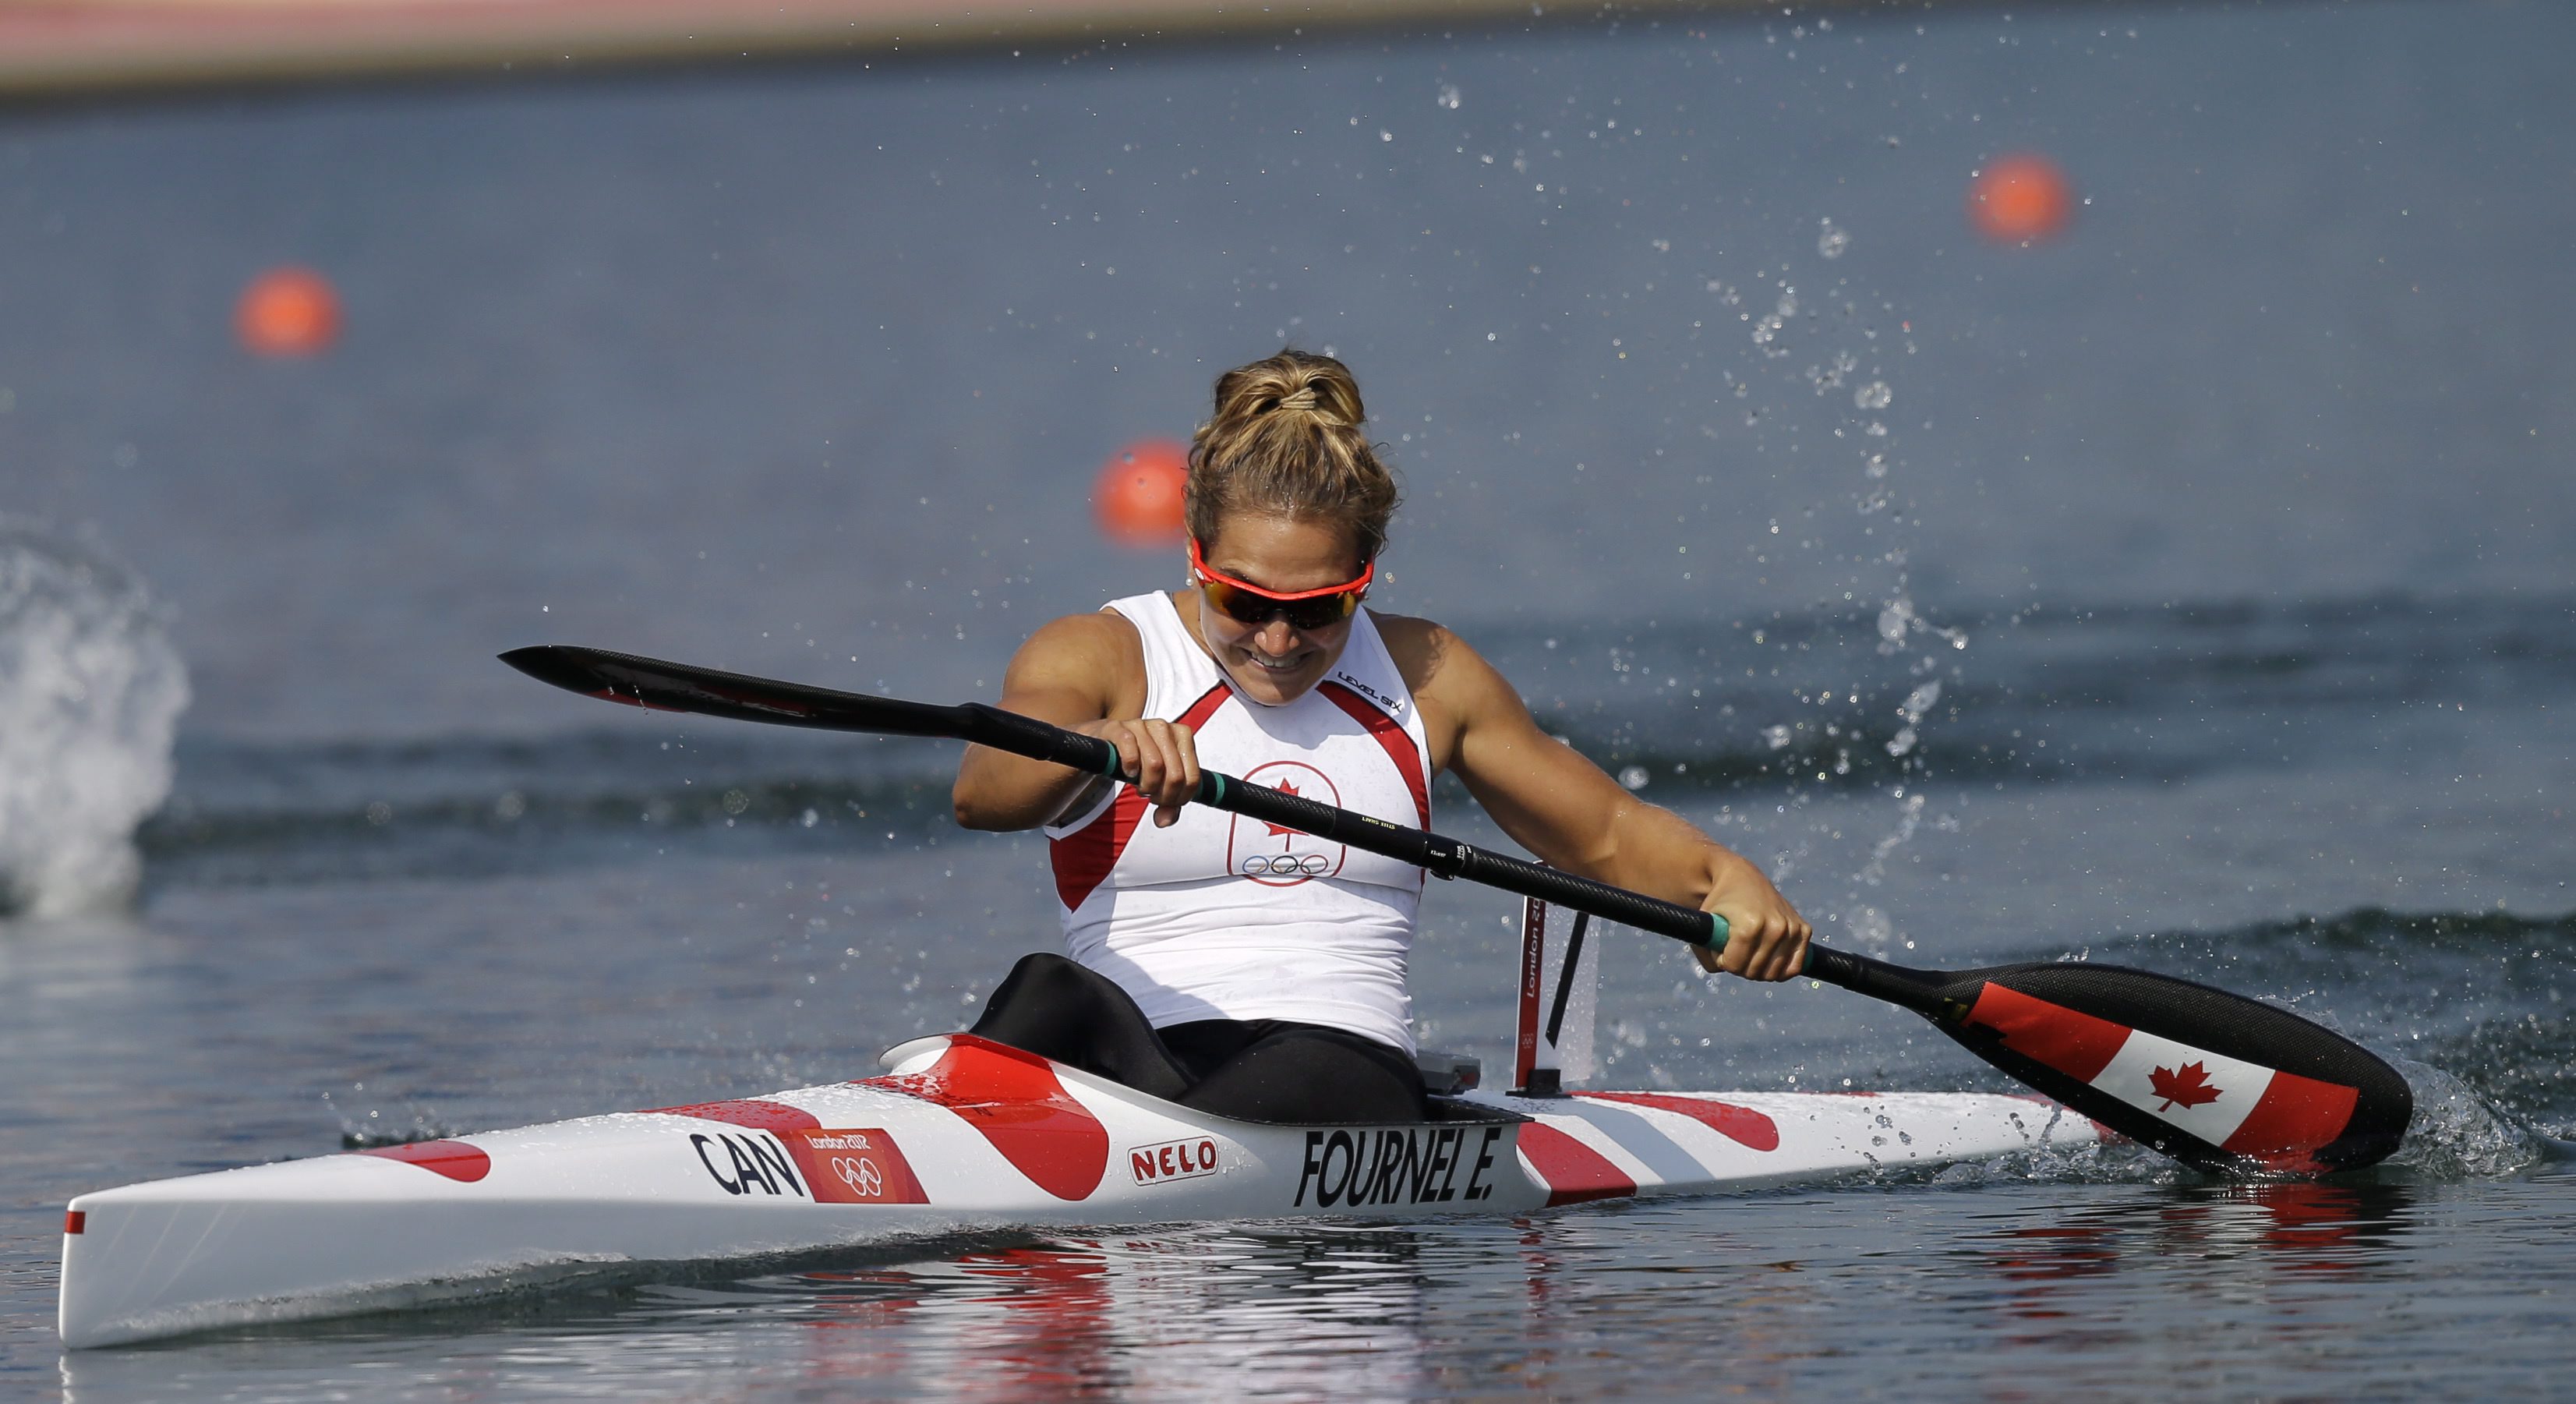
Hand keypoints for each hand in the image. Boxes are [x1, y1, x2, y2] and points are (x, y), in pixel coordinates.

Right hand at [1083, 717, 1201, 827]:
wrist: (1107, 743)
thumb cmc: (1139, 761)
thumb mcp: (1160, 782)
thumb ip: (1169, 804)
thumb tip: (1164, 820)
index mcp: (1182, 736)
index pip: (1192, 778)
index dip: (1179, 798)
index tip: (1166, 802)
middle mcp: (1165, 728)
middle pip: (1175, 775)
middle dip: (1163, 795)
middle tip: (1151, 796)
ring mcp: (1142, 725)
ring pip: (1155, 765)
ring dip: (1147, 785)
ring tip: (1140, 786)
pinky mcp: (1119, 728)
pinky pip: (1131, 751)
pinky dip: (1130, 767)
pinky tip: (1129, 773)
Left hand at [1690, 856, 1811, 981]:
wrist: (1742, 878)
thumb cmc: (1720, 903)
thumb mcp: (1704, 926)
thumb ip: (1706, 955)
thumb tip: (1723, 969)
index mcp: (1750, 925)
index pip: (1734, 966)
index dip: (1723, 959)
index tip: (1721, 945)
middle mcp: (1776, 927)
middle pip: (1754, 972)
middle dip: (1740, 964)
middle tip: (1735, 946)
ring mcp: (1792, 928)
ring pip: (1773, 974)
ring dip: (1758, 968)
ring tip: (1749, 949)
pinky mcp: (1804, 930)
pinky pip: (1794, 967)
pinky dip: (1780, 969)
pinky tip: (1769, 959)